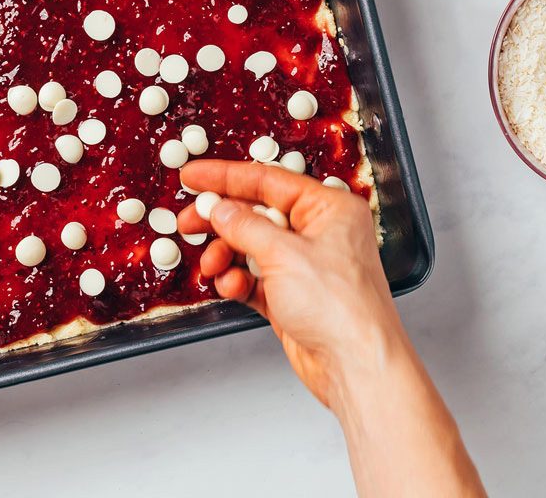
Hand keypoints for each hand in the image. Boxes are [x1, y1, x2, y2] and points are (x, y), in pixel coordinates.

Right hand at [177, 160, 402, 410]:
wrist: (355, 368)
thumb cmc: (343, 310)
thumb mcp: (284, 255)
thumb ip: (245, 226)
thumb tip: (220, 209)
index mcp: (329, 210)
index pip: (268, 181)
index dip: (226, 177)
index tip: (194, 176)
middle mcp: (318, 234)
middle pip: (255, 214)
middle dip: (220, 222)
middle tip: (190, 222)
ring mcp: (304, 266)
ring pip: (249, 247)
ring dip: (226, 255)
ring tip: (214, 266)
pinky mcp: (291, 295)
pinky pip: (252, 277)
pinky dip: (237, 279)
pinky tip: (232, 286)